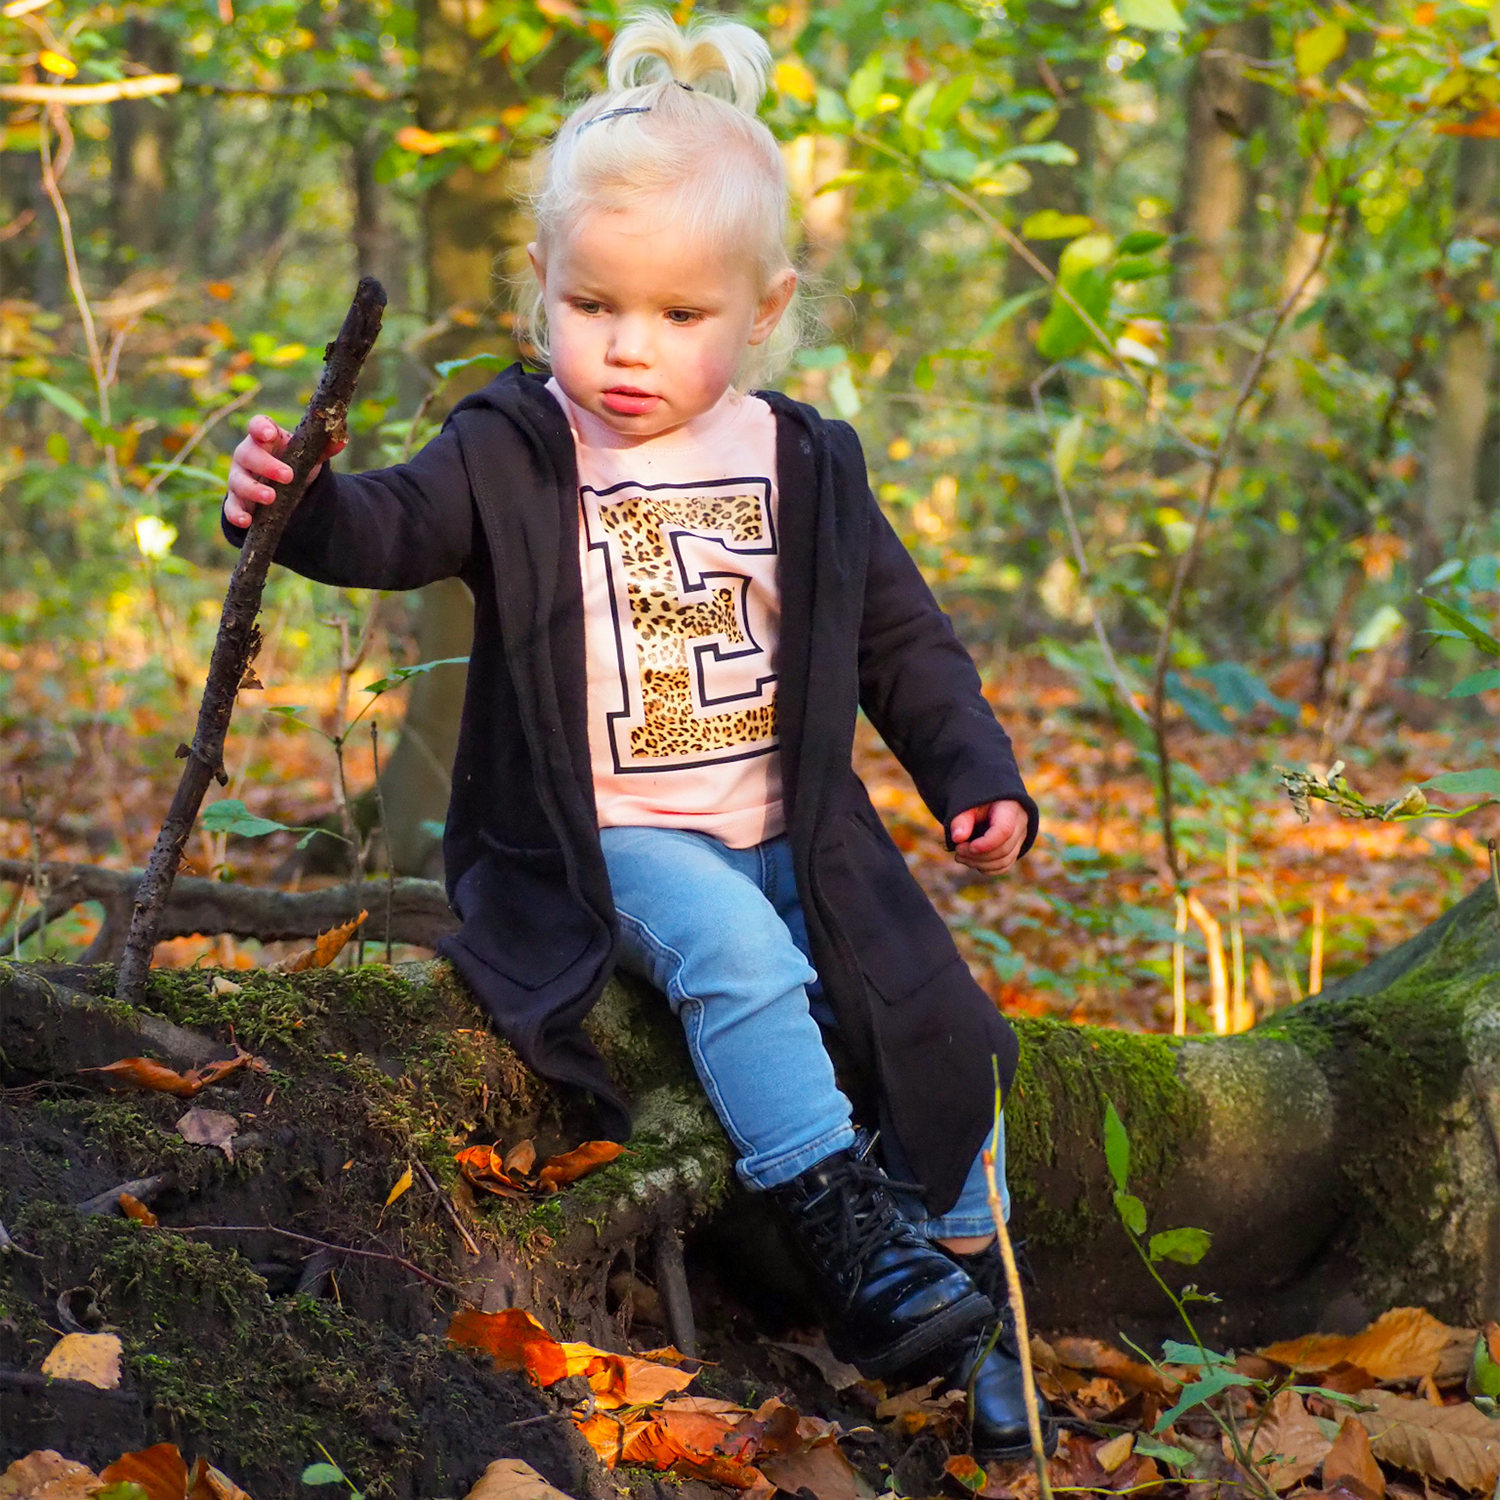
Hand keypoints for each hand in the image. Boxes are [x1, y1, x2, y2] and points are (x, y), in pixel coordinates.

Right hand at [224, 414, 344, 527]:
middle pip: (247, 454)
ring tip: (270, 498)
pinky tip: (247, 521)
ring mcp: (239, 477)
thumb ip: (323, 449)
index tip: (269, 434)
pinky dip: (236, 514)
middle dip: (266, 465)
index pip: (257, 425)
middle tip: (287, 476)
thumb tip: (342, 440)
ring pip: (238, 481)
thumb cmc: (294, 462)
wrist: (283, 487)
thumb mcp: (309, 455)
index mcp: (265, 438)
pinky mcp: (236, 500)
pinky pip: (231, 507)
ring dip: (253, 490)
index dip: (260, 428)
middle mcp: (247, 455)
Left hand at [950, 800, 1027, 875]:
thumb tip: (958, 838)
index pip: (1004, 830)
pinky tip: (971, 862)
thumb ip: (961, 819)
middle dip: (977, 855)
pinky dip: (987, 868)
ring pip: (1005, 860)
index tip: (965, 846)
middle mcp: (1021, 823)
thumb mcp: (967, 804)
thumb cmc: (977, 801)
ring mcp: (1020, 837)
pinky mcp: (1015, 848)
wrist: (989, 801)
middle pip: (1004, 849)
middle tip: (957, 850)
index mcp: (1010, 807)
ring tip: (960, 856)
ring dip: (979, 864)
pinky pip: (1005, 865)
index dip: (985, 844)